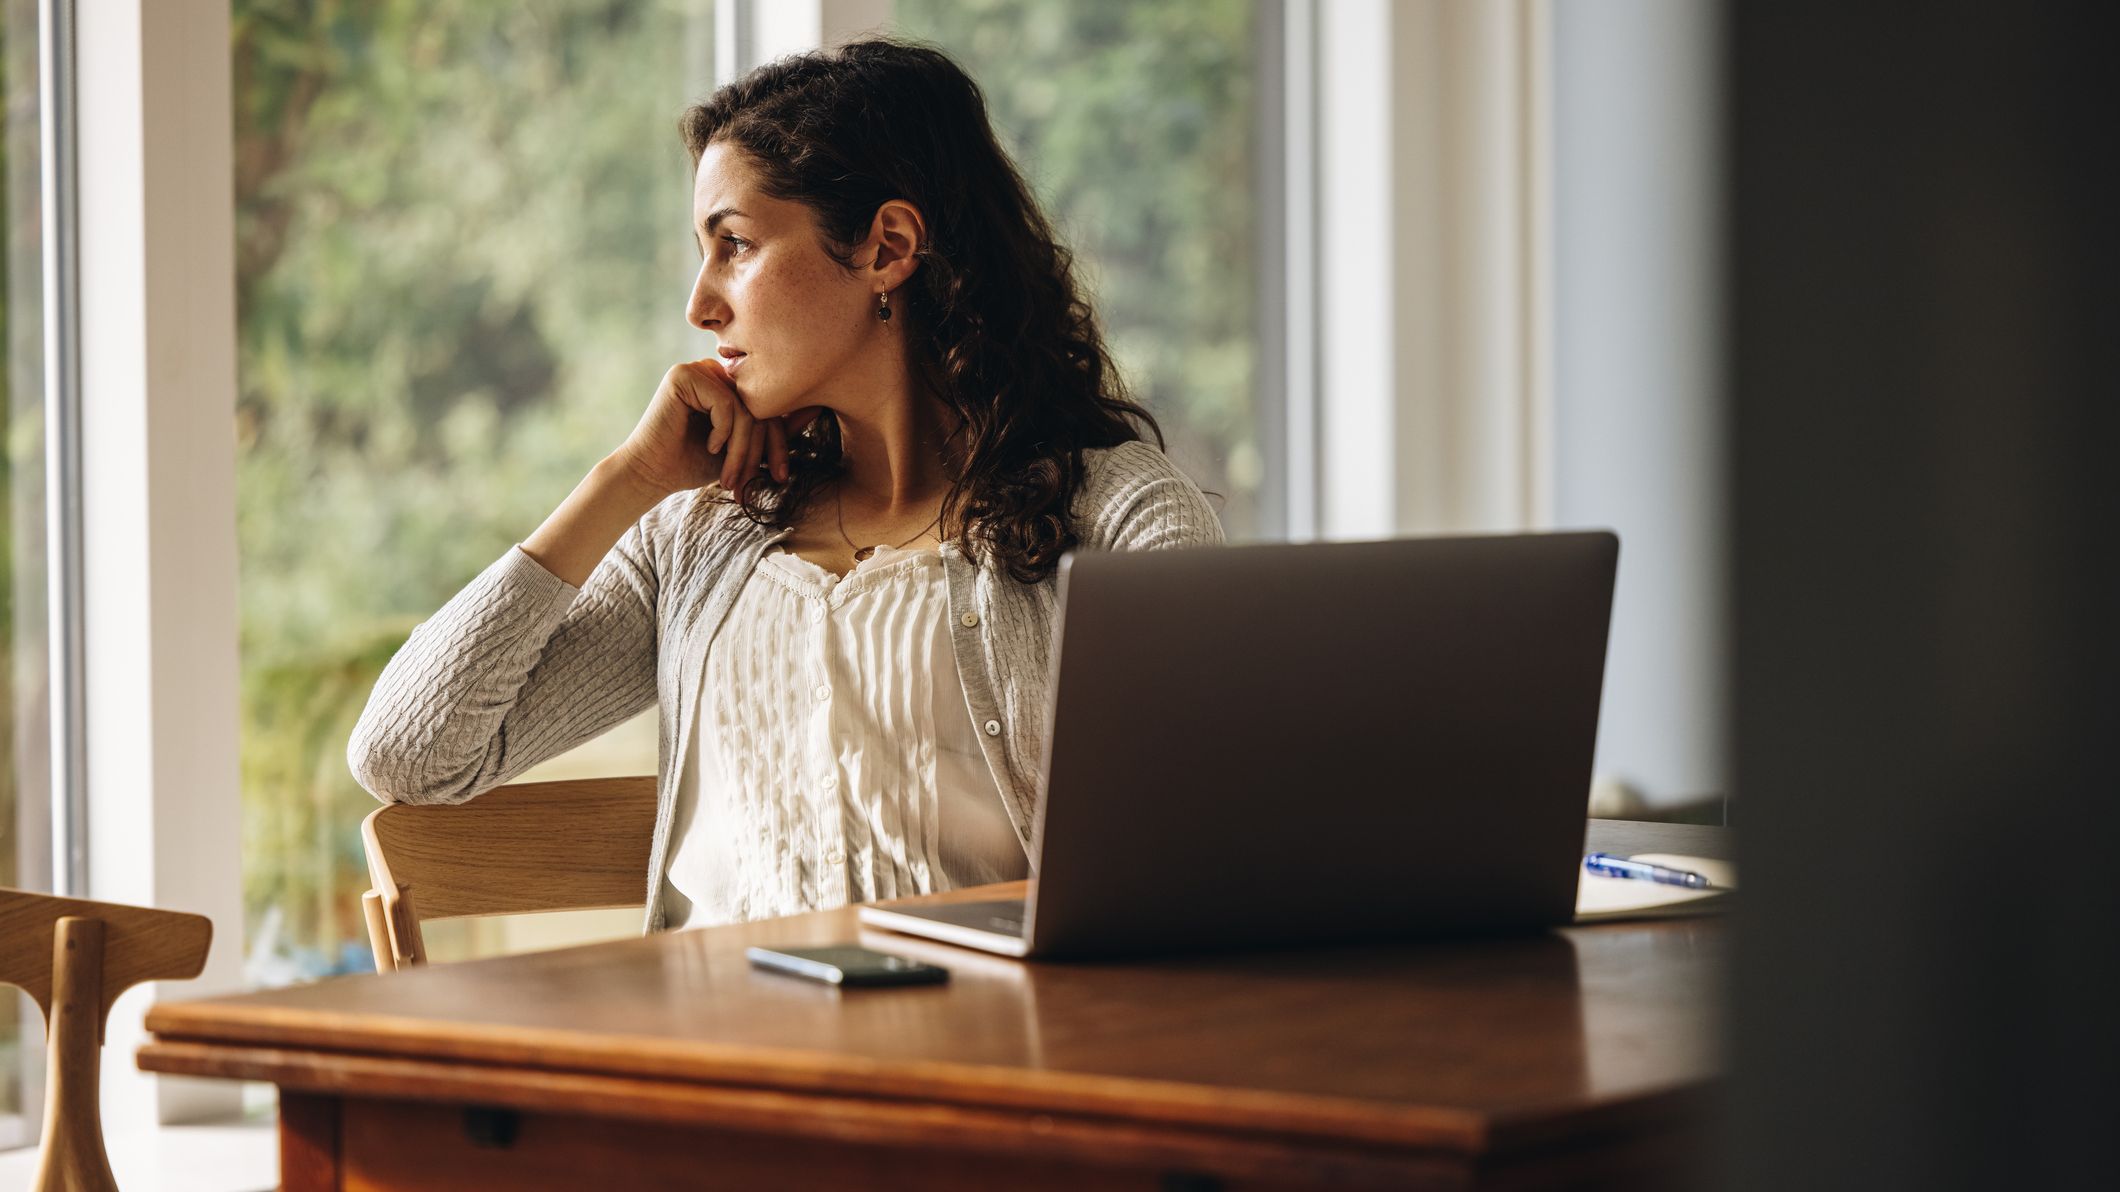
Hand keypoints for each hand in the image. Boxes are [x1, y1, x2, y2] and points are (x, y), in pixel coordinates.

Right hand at [608, 358, 823, 497]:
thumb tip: (815, 409)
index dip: (780, 443)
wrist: (653, 474)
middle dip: (763, 450)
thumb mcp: (746, 449)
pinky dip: (723, 432)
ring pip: (745, 407)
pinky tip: (710, 447)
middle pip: (761, 405)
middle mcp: (716, 371)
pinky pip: (725, 402)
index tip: (780, 476)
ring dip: (742, 448)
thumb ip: (775, 429)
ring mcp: (699, 369)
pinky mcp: (684, 374)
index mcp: (731, 384)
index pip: (770, 406)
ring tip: (731, 476)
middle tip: (755, 482)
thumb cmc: (696, 464)